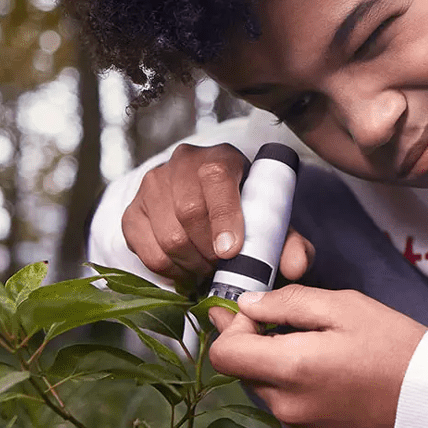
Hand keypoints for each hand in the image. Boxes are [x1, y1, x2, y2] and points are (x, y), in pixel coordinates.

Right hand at [121, 142, 314, 284]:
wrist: (206, 199)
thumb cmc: (244, 211)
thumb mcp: (271, 221)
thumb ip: (289, 242)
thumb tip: (295, 266)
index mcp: (220, 157)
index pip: (216, 179)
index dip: (223, 217)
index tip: (231, 251)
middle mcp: (182, 163)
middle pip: (188, 212)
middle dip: (209, 251)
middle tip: (222, 267)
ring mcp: (152, 185)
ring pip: (167, 236)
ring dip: (191, 264)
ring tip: (207, 269)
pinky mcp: (132, 212)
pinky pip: (145, 251)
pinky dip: (168, 270)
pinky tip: (186, 270)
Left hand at [207, 285, 427, 427]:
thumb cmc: (396, 347)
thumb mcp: (345, 307)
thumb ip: (288, 302)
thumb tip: (247, 305)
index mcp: (290, 369)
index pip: (224, 354)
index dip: (234, 328)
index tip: (263, 314)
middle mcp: (287, 407)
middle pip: (246, 372)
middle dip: (261, 345)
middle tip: (299, 324)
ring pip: (270, 391)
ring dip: (282, 368)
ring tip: (327, 351)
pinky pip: (293, 411)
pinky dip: (301, 391)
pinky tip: (336, 377)